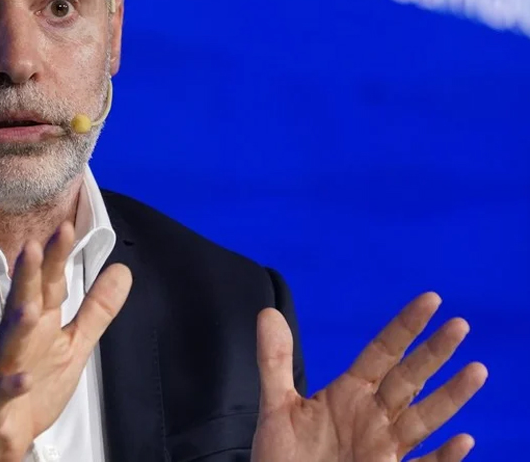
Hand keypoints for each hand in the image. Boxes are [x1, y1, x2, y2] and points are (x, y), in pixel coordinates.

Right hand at [0, 222, 132, 461]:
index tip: (65, 227)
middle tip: (32, 246)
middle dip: (27, 277)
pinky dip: (10, 386)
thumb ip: (96, 310)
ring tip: (29, 310)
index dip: (55, 258)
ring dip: (16, 327)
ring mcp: (0, 369)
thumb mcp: (73, 345)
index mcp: (37, 324)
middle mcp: (16, 340)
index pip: (47, 285)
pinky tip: (23, 379)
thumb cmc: (33, 381)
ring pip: (6, 344)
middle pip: (22, 303)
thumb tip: (123, 270)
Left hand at [251, 292, 487, 461]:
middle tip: (460, 324)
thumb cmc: (284, 456)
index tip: (431, 299)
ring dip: (450, 397)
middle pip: (409, 378)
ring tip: (477, 371)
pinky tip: (463, 441)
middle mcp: (373, 416)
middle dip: (433, 353)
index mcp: (349, 393)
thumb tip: (267, 313)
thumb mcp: (276, 406)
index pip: (383, 352)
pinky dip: (443, 457)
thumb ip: (274, 361)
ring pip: (424, 418)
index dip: (405, 327)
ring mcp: (384, 448)